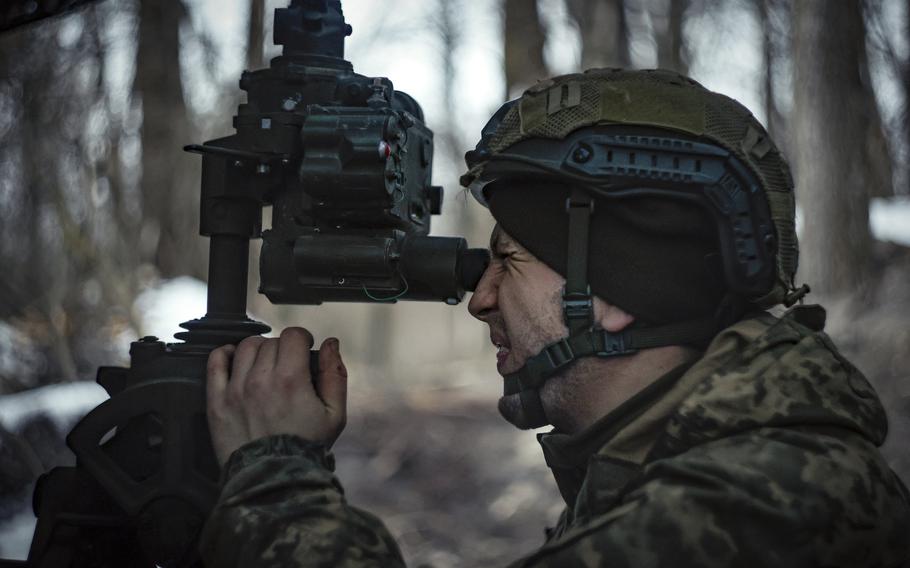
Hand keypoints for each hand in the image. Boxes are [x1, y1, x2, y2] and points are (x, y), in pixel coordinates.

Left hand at [206, 327, 347, 466]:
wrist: (273, 479)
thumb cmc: (306, 448)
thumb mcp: (334, 415)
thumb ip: (335, 375)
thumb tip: (331, 344)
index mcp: (290, 380)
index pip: (293, 335)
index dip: (302, 338)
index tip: (303, 349)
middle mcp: (260, 380)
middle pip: (271, 342)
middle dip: (283, 348)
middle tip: (287, 365)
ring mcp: (235, 390)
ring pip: (245, 348)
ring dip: (258, 350)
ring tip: (264, 365)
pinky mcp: (217, 401)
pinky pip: (215, 362)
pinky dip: (224, 354)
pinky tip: (234, 358)